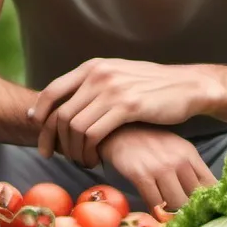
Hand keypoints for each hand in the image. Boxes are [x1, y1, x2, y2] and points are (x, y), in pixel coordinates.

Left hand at [29, 58, 222, 166]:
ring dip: (73, 150)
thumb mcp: (118, 76)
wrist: (188, 85)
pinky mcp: (128, 106)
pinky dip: (88, 151)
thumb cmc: (152, 87)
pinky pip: (93, 133)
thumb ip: (94, 85)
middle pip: (60, 113)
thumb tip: (67, 103)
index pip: (53, 90)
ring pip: (74, 127)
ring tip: (82, 160)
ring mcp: (113, 89)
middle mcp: (99, 74)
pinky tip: (95, 159)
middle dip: (52, 139)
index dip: (41, 112)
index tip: (38, 130)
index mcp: (94, 66)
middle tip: (55, 156)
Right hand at [98, 125, 217, 213]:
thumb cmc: (149, 143)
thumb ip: (190, 169)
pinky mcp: (141, 175)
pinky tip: (154, 209)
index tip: (204, 210)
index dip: (209, 201)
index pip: (210, 184)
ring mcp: (160, 168)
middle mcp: (178, 160)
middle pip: (194, 198)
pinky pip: (155, 204)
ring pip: (176, 204)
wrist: (119, 131)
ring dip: (172, 213)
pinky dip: (156, 211)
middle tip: (184, 217)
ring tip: (168, 213)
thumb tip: (204, 195)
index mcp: (189, 153)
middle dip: (190, 210)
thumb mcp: (175, 149)